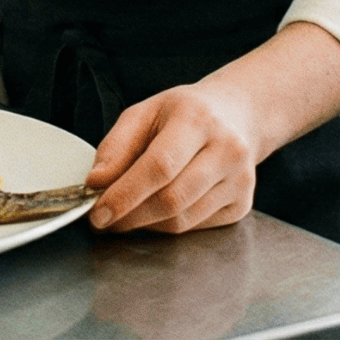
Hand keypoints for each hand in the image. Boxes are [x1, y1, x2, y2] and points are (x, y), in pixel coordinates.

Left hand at [86, 83, 258, 234]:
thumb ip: (116, 146)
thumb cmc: (183, 113)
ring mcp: (239, 180)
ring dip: (145, 224)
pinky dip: (166, 225)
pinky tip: (154, 211)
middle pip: (171, 199)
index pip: (159, 166)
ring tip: (124, 214)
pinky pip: (195, 227)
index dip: (125, 194)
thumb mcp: (145, 112)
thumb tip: (96, 183)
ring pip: (182, 220)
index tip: (98, 213)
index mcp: (197, 119)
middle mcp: (226, 150)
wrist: (236, 114)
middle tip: (103, 219)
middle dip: (130, 215)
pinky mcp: (242, 204)